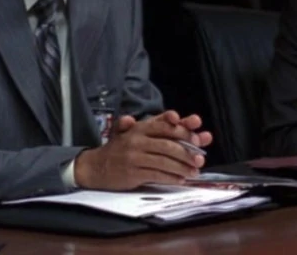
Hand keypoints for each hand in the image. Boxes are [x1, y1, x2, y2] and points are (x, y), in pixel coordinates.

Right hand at [74, 111, 212, 189]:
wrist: (96, 167)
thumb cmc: (120, 148)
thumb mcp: (134, 131)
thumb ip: (156, 125)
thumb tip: (175, 117)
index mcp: (139, 128)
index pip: (164, 126)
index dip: (182, 129)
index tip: (197, 132)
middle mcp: (136, 140)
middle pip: (167, 145)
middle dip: (187, 151)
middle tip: (200, 157)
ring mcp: (134, 157)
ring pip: (164, 161)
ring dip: (182, 167)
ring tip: (195, 171)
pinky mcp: (133, 173)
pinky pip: (157, 175)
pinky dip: (171, 178)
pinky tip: (181, 179)